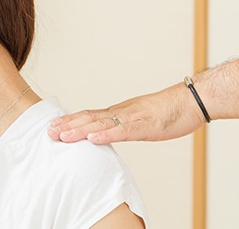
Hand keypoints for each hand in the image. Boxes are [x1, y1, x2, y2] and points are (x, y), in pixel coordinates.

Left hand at [47, 83, 205, 143]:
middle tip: (48, 131)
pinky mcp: (144, 126)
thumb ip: (124, 125)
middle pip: (88, 119)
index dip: (70, 121)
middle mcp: (120, 113)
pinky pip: (122, 131)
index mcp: (119, 112)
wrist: (191, 100)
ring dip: (79, 130)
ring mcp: (131, 118)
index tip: (53, 125)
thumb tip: (109, 133)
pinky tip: (92, 138)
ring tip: (61, 135)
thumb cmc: (168, 111)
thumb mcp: (141, 119)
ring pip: (100, 124)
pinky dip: (106, 135)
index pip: (89, 116)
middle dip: (67, 126)